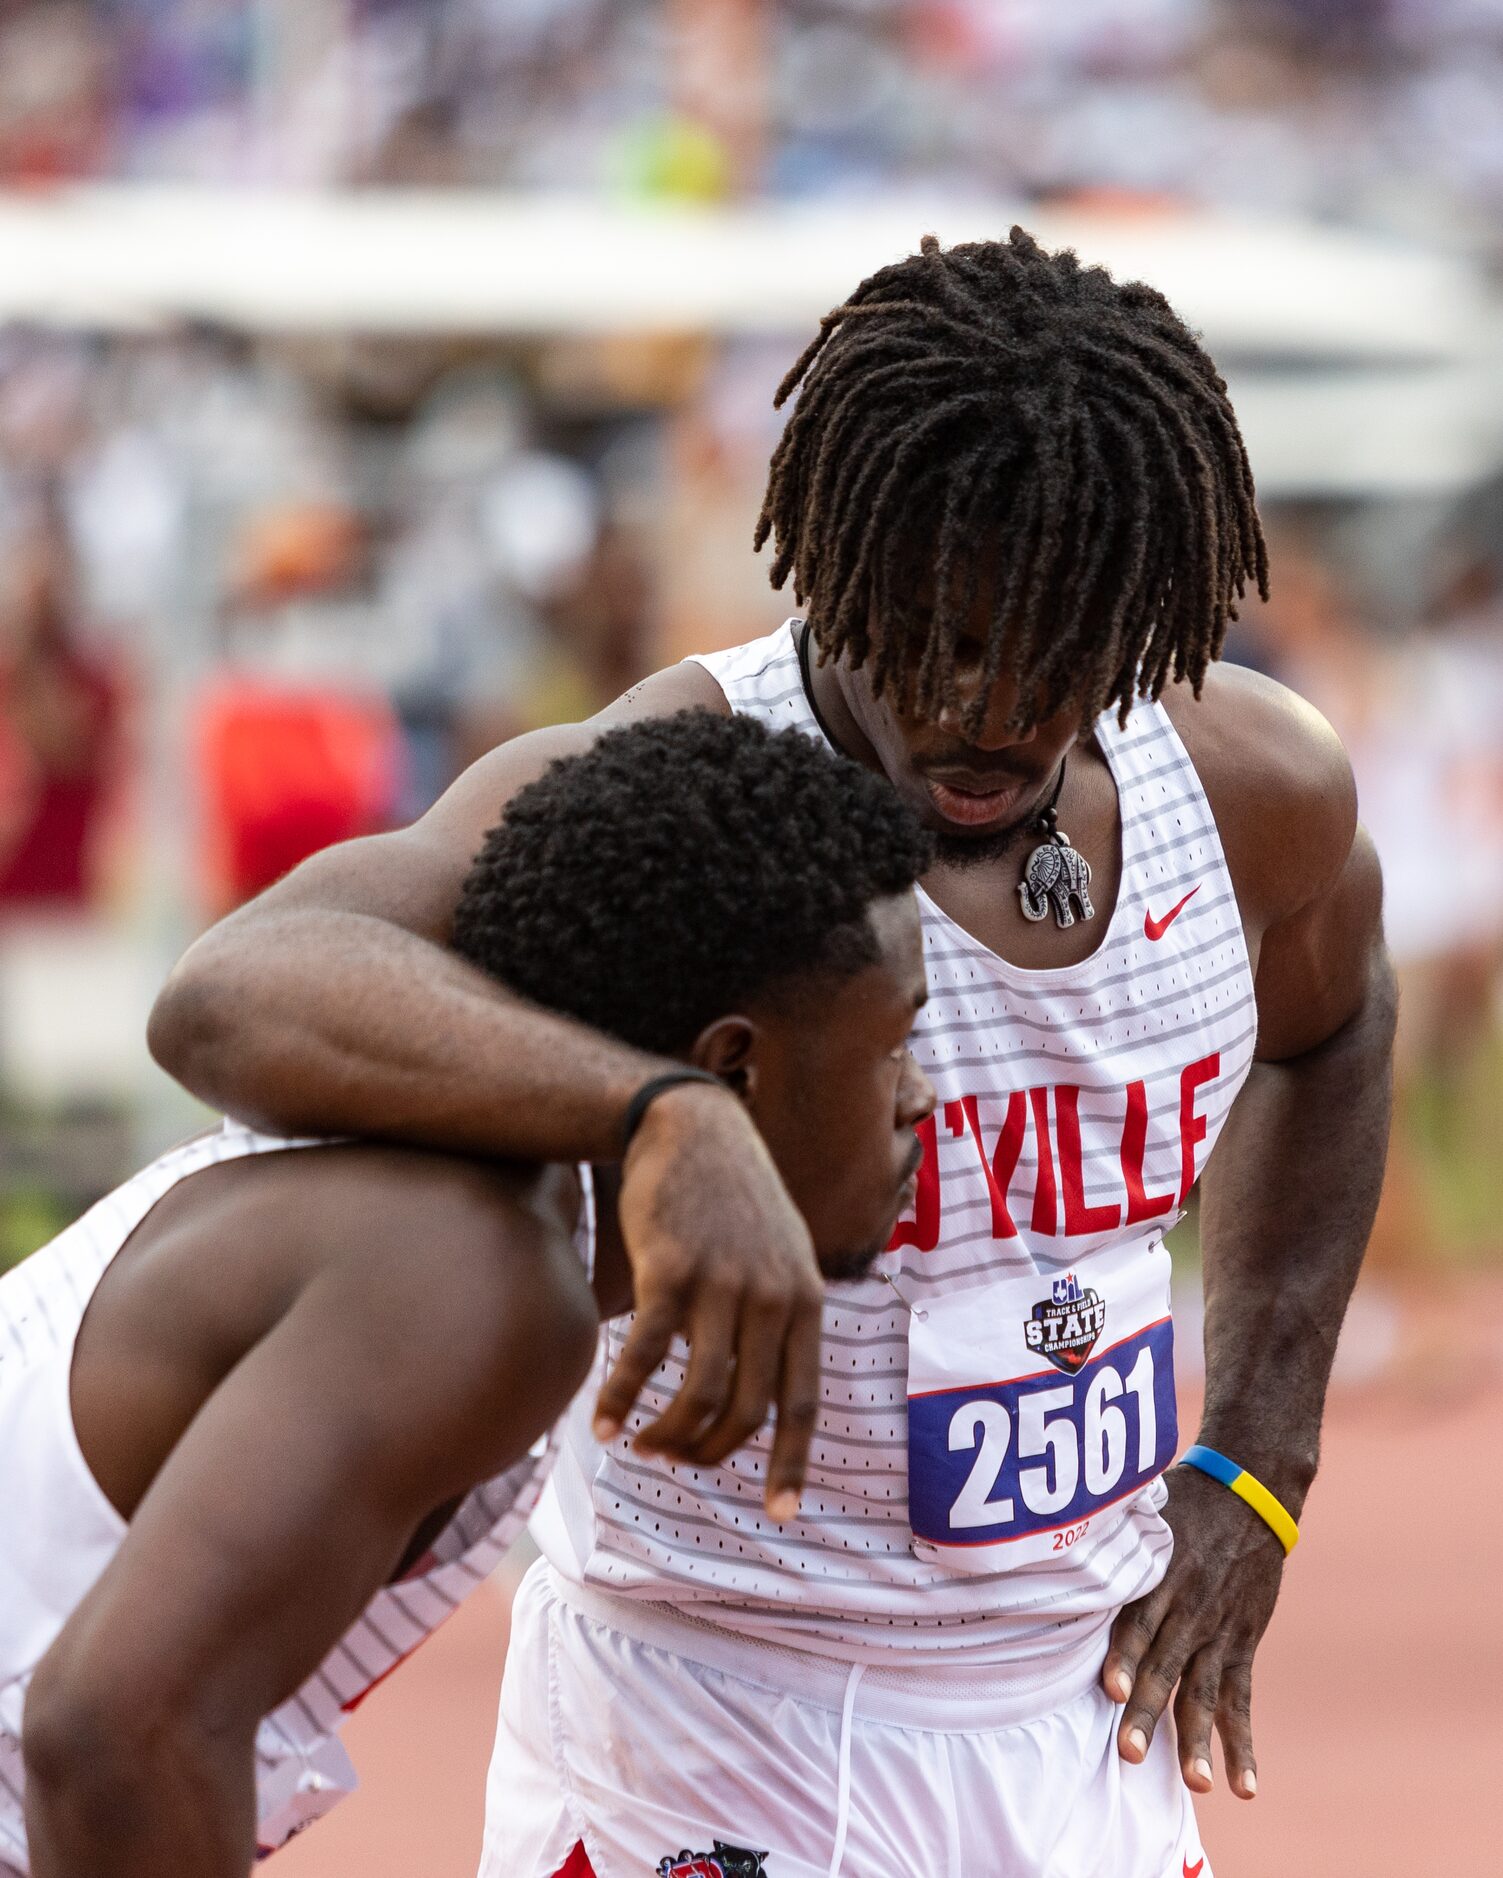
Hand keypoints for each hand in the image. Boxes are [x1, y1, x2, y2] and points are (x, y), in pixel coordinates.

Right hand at [596, 1081, 824, 1521]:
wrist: (691, 1126)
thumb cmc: (732, 1197)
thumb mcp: (782, 1251)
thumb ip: (782, 1314)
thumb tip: (766, 1388)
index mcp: (805, 1300)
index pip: (803, 1401)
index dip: (791, 1464)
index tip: (781, 1514)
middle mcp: (772, 1298)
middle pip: (747, 1411)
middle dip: (710, 1451)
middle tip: (676, 1460)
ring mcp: (723, 1285)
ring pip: (700, 1394)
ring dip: (668, 1435)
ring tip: (641, 1445)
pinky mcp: (670, 1273)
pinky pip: (646, 1359)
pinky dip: (621, 1399)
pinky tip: (601, 1423)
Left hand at [1102, 1464, 1285, 1800]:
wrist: (1252, 1487)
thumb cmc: (1180, 1497)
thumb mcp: (1140, 1506)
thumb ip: (1101, 1532)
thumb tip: (1041, 1538)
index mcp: (1160, 1571)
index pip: (1138, 1619)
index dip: (1125, 1655)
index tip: (1112, 1689)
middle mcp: (1191, 1606)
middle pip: (1166, 1666)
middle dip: (1148, 1711)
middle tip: (1128, 1753)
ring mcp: (1219, 1630)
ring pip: (1205, 1692)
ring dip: (1197, 1740)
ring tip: (1195, 1784)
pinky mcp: (1241, 1644)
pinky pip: (1242, 1700)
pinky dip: (1242, 1743)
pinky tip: (1242, 1786)